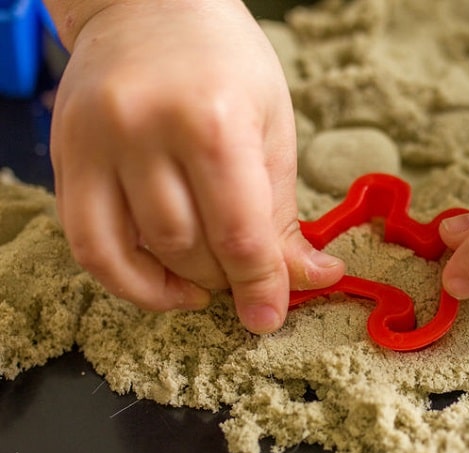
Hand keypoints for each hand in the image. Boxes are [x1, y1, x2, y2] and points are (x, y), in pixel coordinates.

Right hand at [50, 0, 343, 331]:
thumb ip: (284, 212)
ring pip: (140, 252)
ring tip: (209, 278)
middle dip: (226, 280)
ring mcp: (98, 144)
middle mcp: (148, 132)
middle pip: (189, 248)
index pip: (239, 234)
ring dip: (182, 283)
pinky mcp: (67, 156)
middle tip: (246, 279)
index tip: (270, 316)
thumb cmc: (225, 62)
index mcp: (215, 123)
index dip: (260, 287)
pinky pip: (87, 244)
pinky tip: (160, 284)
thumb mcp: (272, 127)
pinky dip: (125, 279)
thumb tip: (311, 278)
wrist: (148, 5)